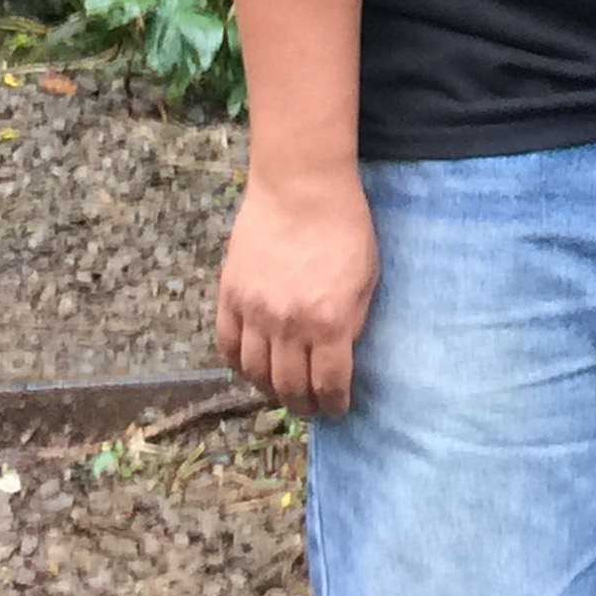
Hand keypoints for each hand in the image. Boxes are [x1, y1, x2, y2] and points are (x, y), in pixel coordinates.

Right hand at [213, 167, 379, 417]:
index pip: (328, 383)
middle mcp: (287, 324)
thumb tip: (341, 353)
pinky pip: (227, 344)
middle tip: (309, 408)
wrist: (302, 186)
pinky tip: (251, 369)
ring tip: (281, 393)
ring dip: (269, 390)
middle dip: (302, 404)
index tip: (337, 409)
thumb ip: (354, 321)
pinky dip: (238, 364)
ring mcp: (254, 311)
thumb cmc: (345, 227)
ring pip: (254, 372)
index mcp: (328, 321)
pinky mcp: (230, 294)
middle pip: (289, 385)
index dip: (333, 404)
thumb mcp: (368, 277)